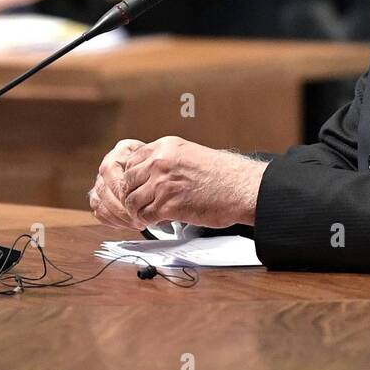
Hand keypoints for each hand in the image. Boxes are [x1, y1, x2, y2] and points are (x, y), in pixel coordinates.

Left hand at [89, 136, 266, 230]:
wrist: (242, 188)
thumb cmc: (225, 175)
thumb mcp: (191, 155)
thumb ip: (169, 161)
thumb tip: (152, 174)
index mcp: (166, 147)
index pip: (131, 161)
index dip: (133, 178)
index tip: (138, 187)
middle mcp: (160, 162)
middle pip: (127, 181)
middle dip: (133, 195)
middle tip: (143, 204)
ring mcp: (162, 183)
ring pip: (131, 200)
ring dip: (139, 211)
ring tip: (150, 214)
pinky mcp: (167, 205)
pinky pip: (143, 216)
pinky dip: (147, 222)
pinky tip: (158, 221)